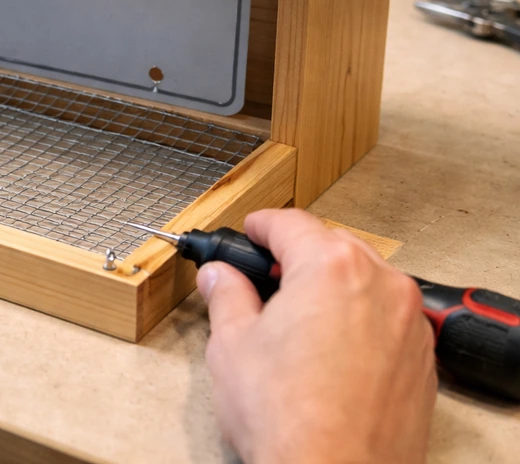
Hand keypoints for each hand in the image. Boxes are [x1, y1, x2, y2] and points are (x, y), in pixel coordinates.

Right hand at [197, 209, 435, 463]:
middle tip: (263, 278)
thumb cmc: (289, 420)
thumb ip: (227, 296)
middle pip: (333, 246)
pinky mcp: (422, 362)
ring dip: (332, 287)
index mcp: (331, 267)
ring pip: (365, 281)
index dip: (260, 225)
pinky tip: (329, 352)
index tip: (250, 232)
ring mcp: (409, 324)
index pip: (291, 223)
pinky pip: (387, 320)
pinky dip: (359, 321)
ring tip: (296, 319)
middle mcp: (381, 285)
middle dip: (297, 255)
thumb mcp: (231, 345)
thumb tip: (220, 278)